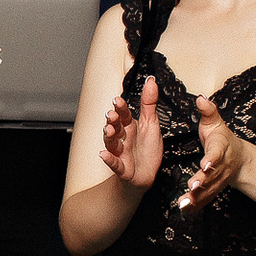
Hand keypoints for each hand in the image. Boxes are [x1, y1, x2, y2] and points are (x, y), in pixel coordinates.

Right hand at [100, 75, 162, 190]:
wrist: (148, 174)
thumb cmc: (148, 150)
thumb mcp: (152, 123)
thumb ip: (149, 102)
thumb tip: (151, 81)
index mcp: (130, 127)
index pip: (124, 115)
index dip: (120, 108)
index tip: (117, 100)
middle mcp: (123, 138)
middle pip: (115, 127)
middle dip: (112, 121)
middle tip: (111, 114)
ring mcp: (121, 153)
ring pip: (112, 143)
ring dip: (108, 136)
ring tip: (108, 130)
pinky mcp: (123, 168)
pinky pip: (115, 164)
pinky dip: (109, 159)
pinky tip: (103, 154)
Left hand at [179, 95, 249, 210]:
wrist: (238, 158)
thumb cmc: (221, 138)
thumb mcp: (215, 123)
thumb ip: (208, 111)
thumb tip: (200, 98)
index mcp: (221, 148)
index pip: (216, 154)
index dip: (211, 160)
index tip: (205, 165)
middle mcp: (221, 166)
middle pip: (212, 175)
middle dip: (202, 182)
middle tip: (192, 187)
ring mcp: (218, 180)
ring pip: (208, 190)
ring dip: (197, 198)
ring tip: (184, 203)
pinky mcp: (213, 189)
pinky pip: (205, 199)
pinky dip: (196, 206)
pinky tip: (184, 211)